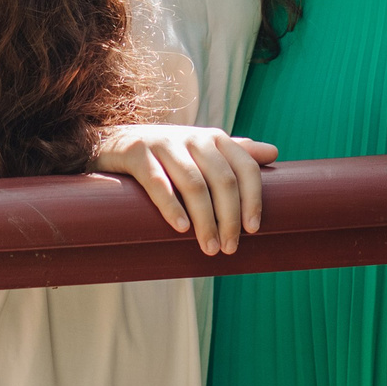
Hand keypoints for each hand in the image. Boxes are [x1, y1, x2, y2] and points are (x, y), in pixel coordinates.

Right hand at [94, 125, 279, 255]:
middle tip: (228, 249)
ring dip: (205, 220)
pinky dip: (171, 206)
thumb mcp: (202, 150)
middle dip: (229, 218)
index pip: (245, 167)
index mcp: (215, 138)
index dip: (253, 199)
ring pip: (194, 184)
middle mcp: (193, 137)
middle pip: (223, 180)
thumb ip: (236, 153)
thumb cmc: (166, 154)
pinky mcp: (137, 152)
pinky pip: (157, 181)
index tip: (253, 230)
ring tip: (208, 248)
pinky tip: (180, 228)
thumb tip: (274, 152)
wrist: (112, 141)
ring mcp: (164, 143)